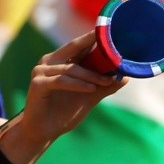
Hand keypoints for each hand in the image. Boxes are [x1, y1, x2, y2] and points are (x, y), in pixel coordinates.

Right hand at [0, 32, 126, 163]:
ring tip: (108, 81)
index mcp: (61, 61)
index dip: (94, 39)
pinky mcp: (38, 84)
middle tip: (109, 42)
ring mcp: (42, 71)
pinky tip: (91, 89)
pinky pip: (62, 81)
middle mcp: (50, 61)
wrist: (44, 130)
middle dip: (92, 44)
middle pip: (74, 49)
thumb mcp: (89, 97)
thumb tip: (125, 78)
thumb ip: (104, 87)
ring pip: (71, 69)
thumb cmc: (64, 112)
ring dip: (91, 75)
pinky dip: (78, 85)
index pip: (79, 46)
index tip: (112, 33)